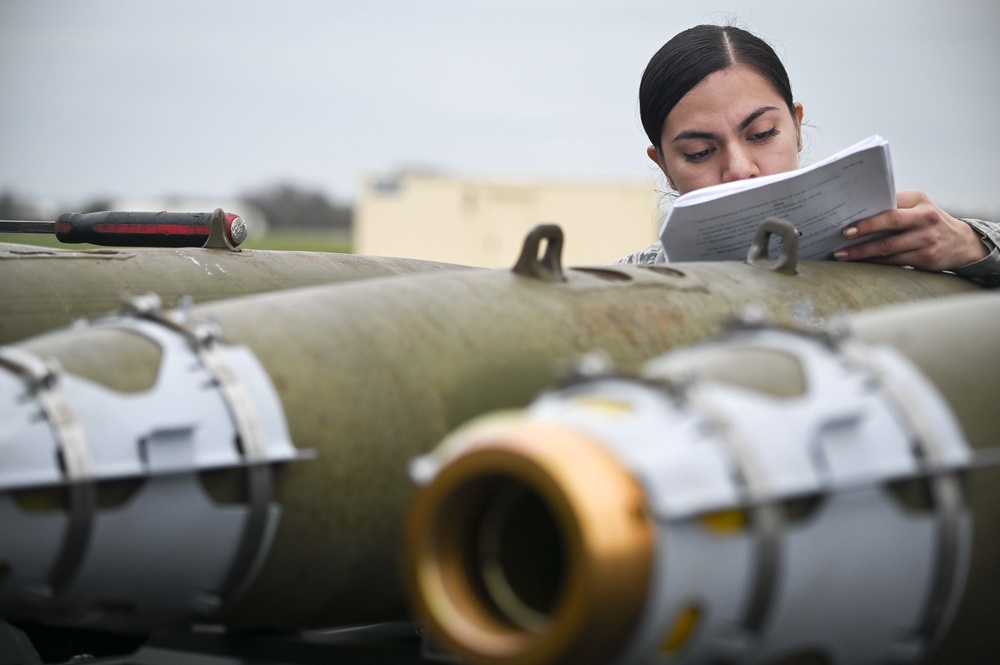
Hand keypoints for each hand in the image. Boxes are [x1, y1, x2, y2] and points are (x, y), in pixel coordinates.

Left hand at [834, 190, 987, 270]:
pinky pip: (893, 261)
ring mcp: (926, 238)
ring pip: (888, 246)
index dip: (869, 209)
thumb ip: (894, 208)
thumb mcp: (917, 207)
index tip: (847, 216)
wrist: (961, 243)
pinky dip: (874, 262)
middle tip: (843, 234)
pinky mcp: (925, 257)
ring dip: (862, 252)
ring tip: (842, 254)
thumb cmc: (927, 222)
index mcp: (918, 199)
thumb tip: (855, 214)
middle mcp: (924, 216)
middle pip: (890, 221)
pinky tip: (860, 262)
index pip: (890, 201)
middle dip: (864, 228)